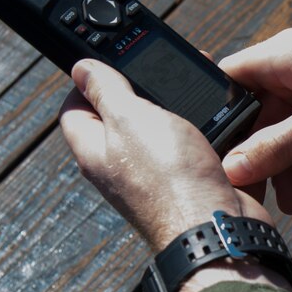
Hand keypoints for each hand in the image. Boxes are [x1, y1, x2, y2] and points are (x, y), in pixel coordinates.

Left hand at [58, 59, 273, 251]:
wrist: (215, 228)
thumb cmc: (168, 178)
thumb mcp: (129, 118)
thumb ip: (105, 90)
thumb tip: (80, 69)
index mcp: (95, 150)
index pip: (74, 109)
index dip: (86, 82)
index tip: (106, 63)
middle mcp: (120, 166)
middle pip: (119, 119)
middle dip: (139, 90)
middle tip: (157, 71)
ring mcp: (154, 177)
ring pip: (160, 131)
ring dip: (177, 109)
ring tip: (192, 90)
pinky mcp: (188, 183)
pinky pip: (191, 149)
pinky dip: (204, 130)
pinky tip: (216, 118)